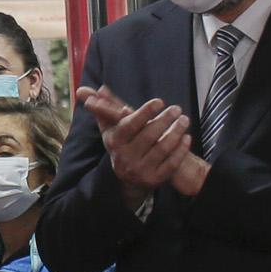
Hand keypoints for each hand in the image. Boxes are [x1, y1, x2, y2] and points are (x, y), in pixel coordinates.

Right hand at [77, 86, 203, 203]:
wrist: (129, 178)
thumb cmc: (122, 145)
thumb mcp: (110, 128)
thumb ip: (102, 108)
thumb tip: (83, 91)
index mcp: (114, 142)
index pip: (130, 125)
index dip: (145, 112)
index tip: (159, 101)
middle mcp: (125, 158)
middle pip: (149, 136)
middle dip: (165, 120)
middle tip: (177, 108)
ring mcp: (140, 171)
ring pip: (162, 149)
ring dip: (176, 132)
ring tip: (184, 120)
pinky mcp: (155, 180)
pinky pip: (172, 164)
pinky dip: (181, 150)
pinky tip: (187, 137)